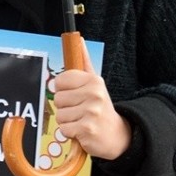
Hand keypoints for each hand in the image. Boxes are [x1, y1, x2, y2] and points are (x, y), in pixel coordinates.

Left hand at [53, 45, 131, 160]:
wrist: (117, 135)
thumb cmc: (100, 107)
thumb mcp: (95, 83)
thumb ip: (84, 63)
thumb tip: (79, 40)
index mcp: (94, 80)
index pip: (60, 80)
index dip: (63, 90)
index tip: (74, 95)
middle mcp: (94, 94)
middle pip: (58, 99)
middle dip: (65, 107)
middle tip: (80, 110)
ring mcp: (91, 112)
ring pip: (60, 115)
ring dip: (68, 121)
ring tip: (82, 120)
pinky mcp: (87, 129)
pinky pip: (64, 129)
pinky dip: (71, 133)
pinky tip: (83, 130)